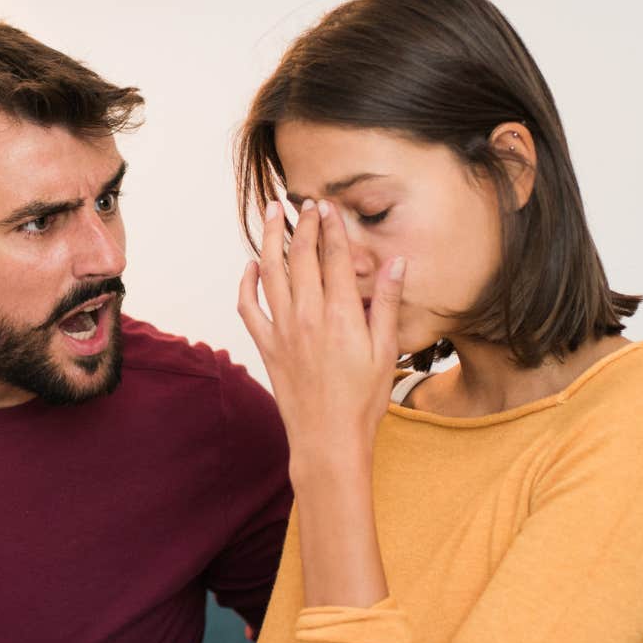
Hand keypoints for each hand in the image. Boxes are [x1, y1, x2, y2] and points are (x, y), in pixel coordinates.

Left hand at [236, 198, 403, 454]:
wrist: (328, 439)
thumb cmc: (363, 400)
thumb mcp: (385, 350)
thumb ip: (386, 303)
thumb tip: (396, 262)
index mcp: (340, 315)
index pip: (334, 257)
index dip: (331, 227)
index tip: (328, 205)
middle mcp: (307, 316)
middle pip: (301, 256)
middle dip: (303, 224)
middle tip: (304, 203)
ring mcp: (283, 330)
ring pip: (270, 272)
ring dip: (269, 239)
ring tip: (271, 214)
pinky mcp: (267, 347)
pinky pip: (249, 307)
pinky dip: (246, 284)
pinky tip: (250, 267)